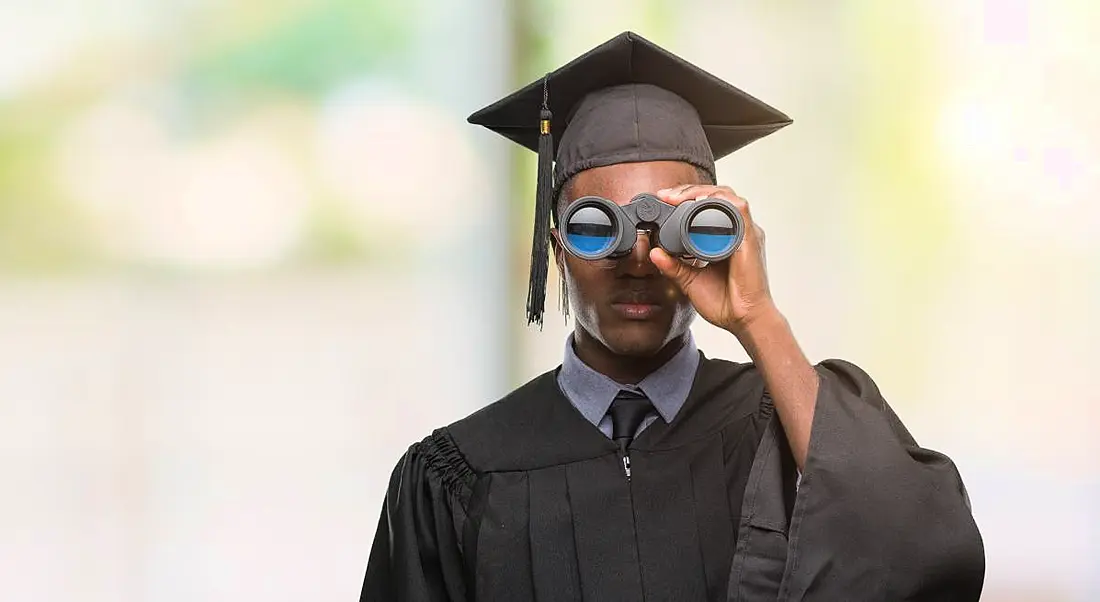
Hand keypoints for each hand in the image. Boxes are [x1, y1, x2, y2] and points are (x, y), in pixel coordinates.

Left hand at [650, 184, 777, 334]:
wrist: (744, 320)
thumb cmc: (726, 302)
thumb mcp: (690, 281)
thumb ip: (673, 266)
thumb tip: (654, 253)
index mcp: (726, 238)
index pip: (708, 206)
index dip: (687, 198)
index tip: (664, 200)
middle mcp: (737, 231)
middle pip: (717, 195)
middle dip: (690, 190)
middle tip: (667, 196)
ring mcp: (745, 233)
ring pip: (727, 196)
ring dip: (701, 192)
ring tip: (678, 197)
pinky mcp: (750, 238)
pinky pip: (738, 209)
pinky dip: (720, 202)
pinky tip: (701, 202)